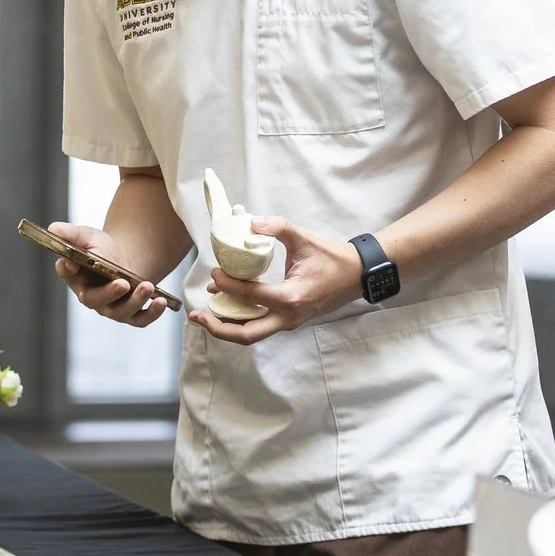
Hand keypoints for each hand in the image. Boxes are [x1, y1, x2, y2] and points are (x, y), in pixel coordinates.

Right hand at [48, 221, 169, 327]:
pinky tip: (161, 301)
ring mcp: (112, 309)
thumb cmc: (103, 250)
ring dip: (135, 301)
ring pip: (121, 312)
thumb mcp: (88, 237)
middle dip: (109, 293)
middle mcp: (91, 297)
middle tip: (123, 283)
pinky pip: (141, 320)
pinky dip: (152, 313)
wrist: (126, 261)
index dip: (69, 269)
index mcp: (75, 277)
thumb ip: (71, 234)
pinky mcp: (131, 314)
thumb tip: (53, 229)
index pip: (67, 273)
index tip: (74, 263)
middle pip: (95, 300)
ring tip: (147, 286)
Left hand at [195, 218, 364, 345]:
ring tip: (205, 314)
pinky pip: (260, 326)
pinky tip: (227, 307)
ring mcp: (290, 322)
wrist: (358, 275)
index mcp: (291, 298)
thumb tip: (250, 221)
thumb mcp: (304, 238)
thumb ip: (277, 227)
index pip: (250, 296)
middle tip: (196, 315)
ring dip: (227, 326)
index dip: (227, 285)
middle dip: (218, 327)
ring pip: (252, 334)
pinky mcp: (290, 320)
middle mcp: (288, 317)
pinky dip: (241, 320)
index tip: (214, 272)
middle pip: (246, 334)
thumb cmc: (333, 258)